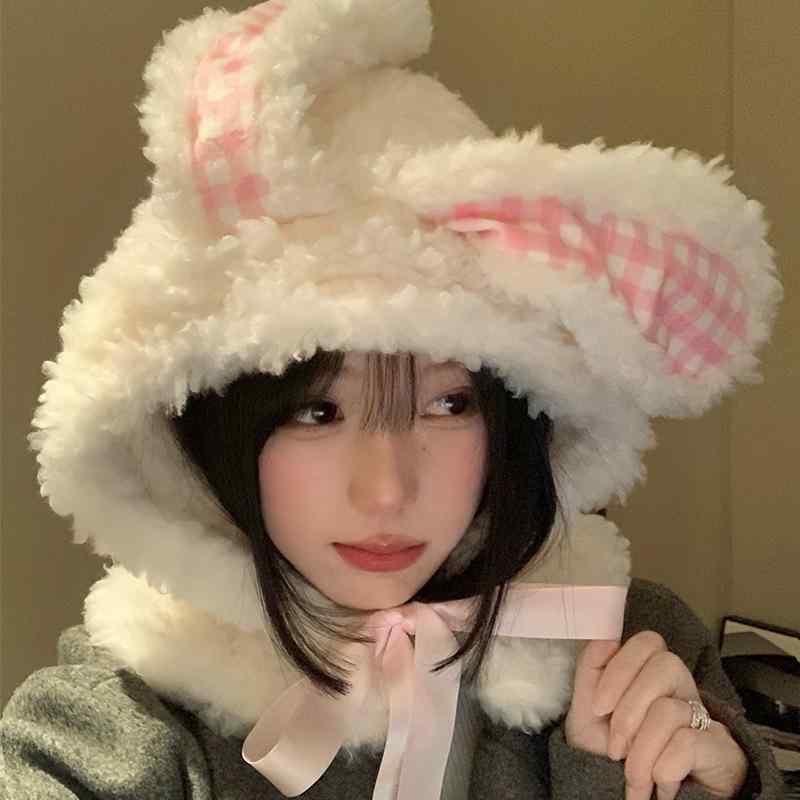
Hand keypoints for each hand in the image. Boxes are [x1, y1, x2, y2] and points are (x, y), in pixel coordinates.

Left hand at [564, 632, 748, 799]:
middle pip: (665, 665)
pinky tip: (660, 785)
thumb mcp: (589, 711)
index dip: (619, 669)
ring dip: (641, 752)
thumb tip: (605, 638)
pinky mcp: (723, 749)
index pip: (647, 642)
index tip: (597, 707)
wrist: (626, 799)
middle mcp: (682, 688)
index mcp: (651, 673)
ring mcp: (704, 716)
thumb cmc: (610, 752)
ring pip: (669, 710)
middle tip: (614, 748)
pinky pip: (688, 743)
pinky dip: (663, 769)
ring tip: (633, 778)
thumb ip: (591, 670)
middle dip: (629, 710)